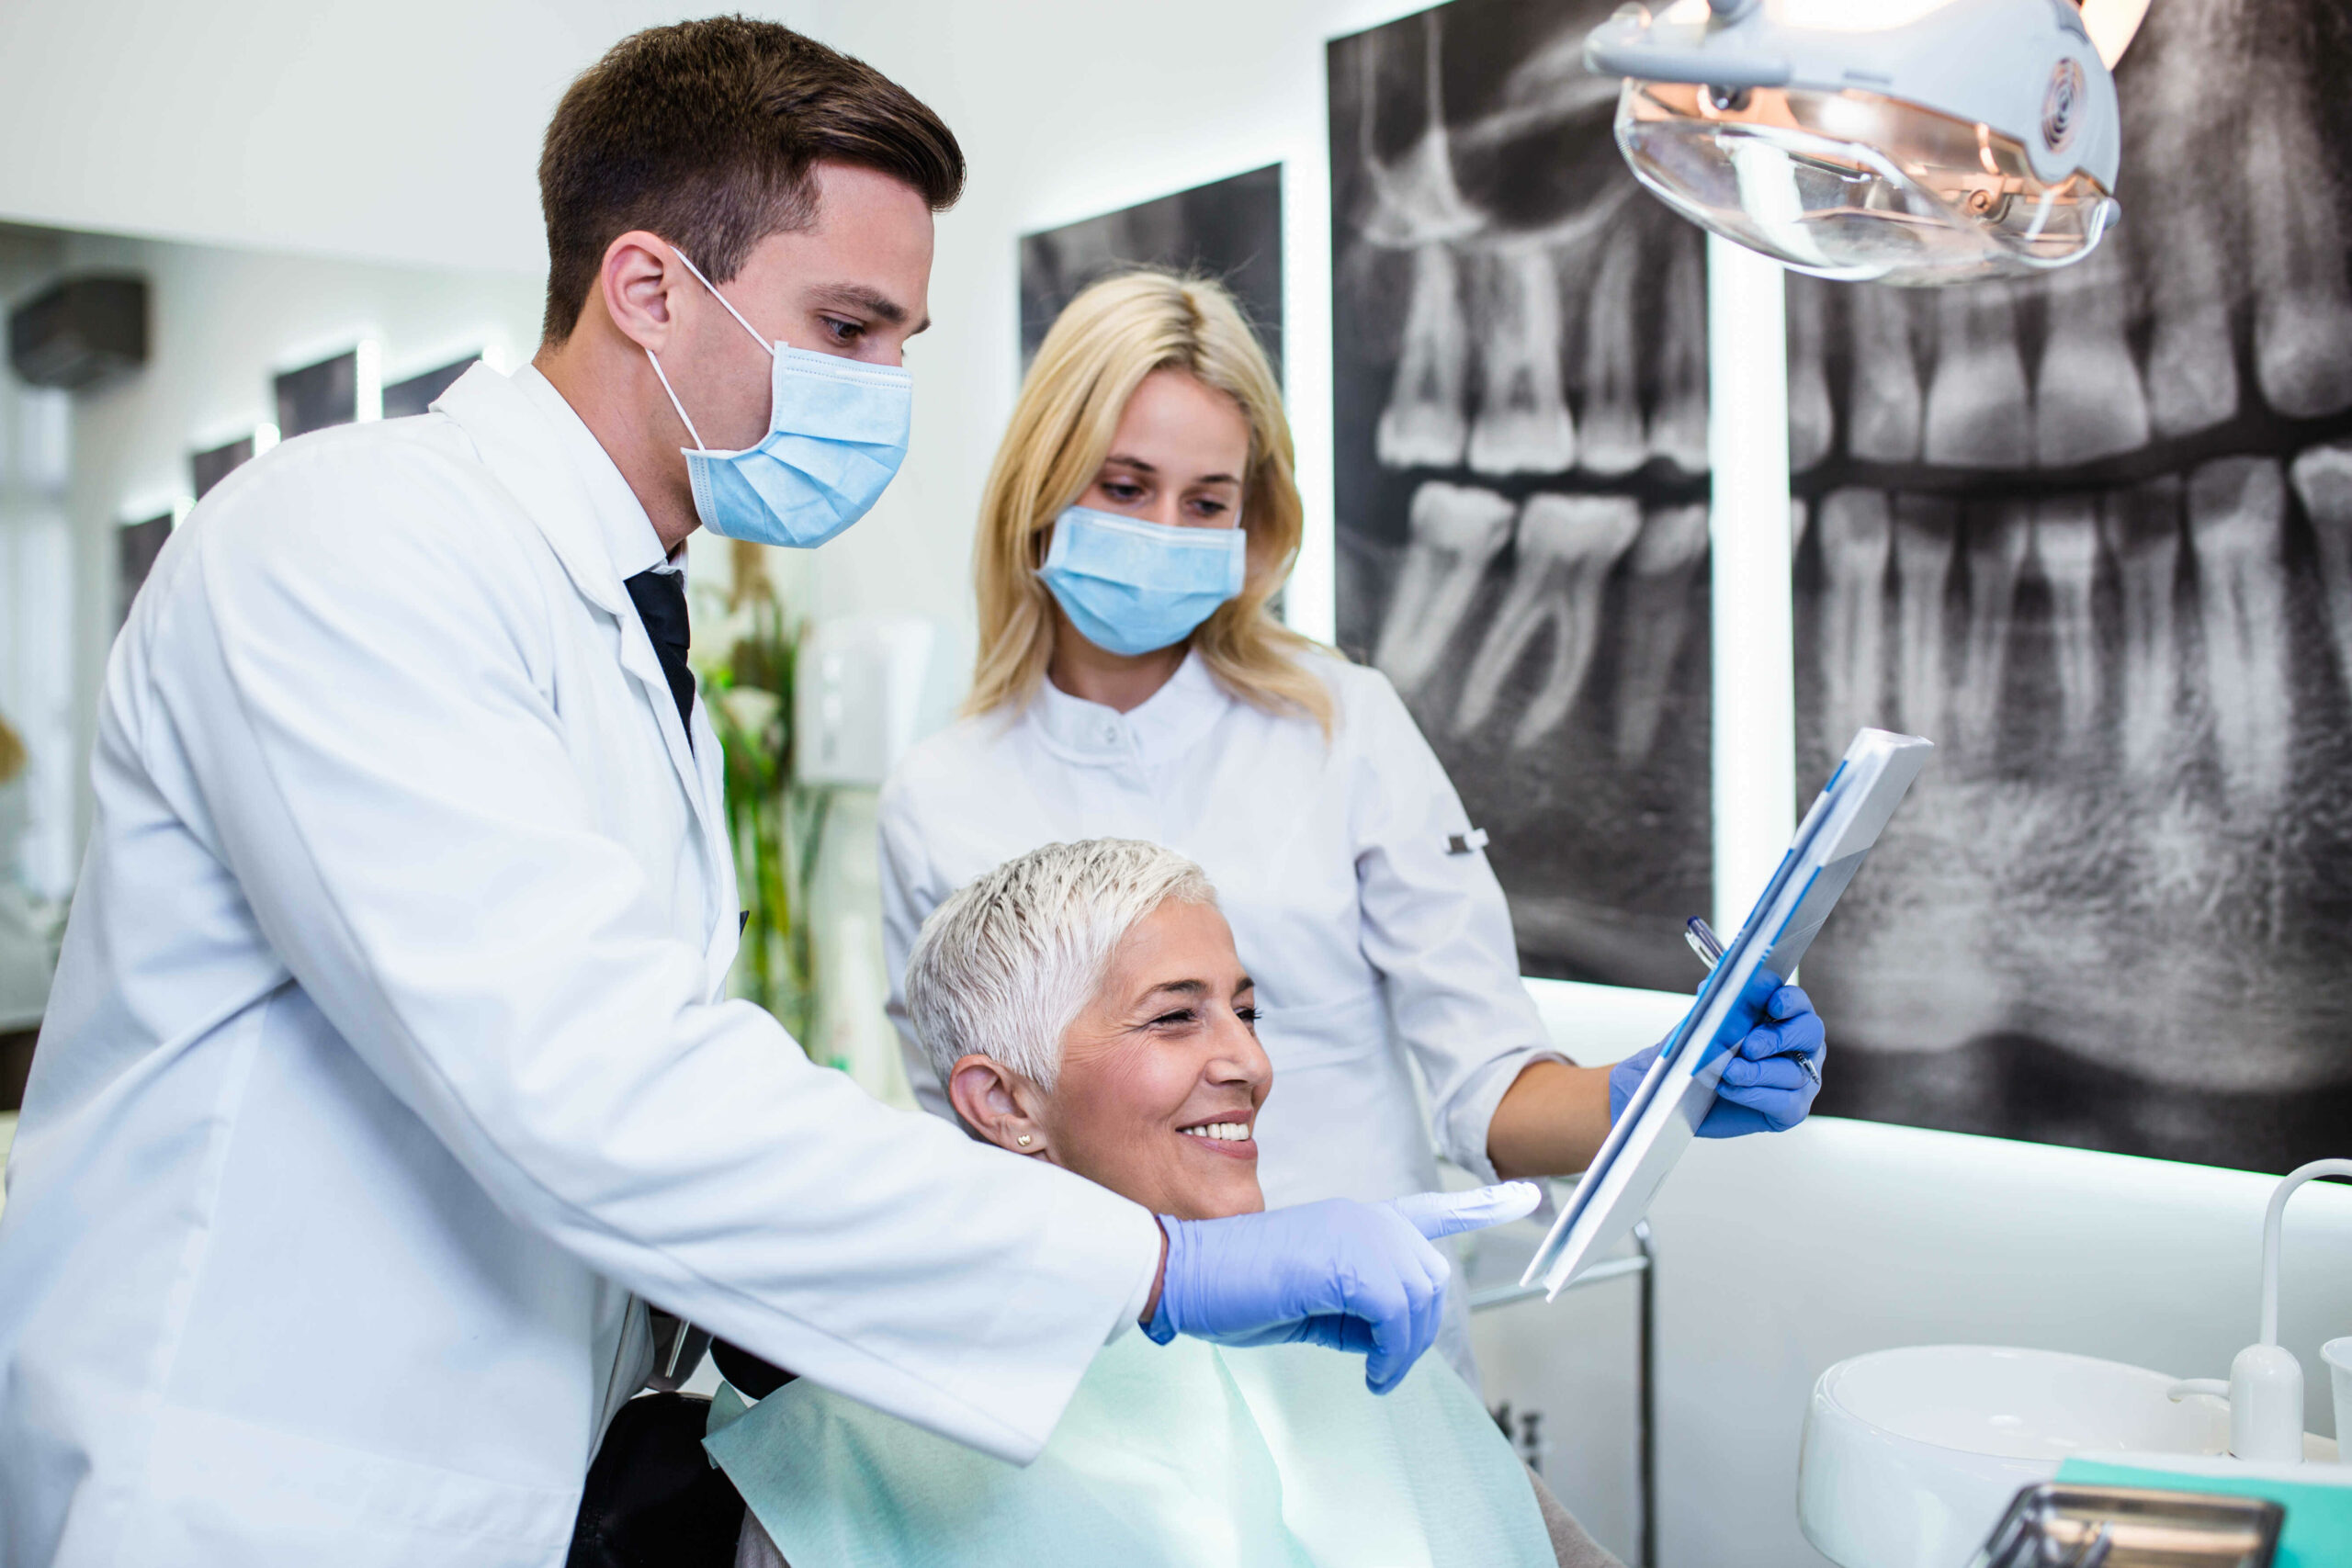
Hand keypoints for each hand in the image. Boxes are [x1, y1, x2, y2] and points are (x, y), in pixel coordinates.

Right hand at [1148, 1182, 1541, 1393]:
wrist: (1187, 1276)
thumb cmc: (1239, 1292)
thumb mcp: (1313, 1304)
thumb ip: (1358, 1309)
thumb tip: (1389, 1338)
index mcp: (1357, 1222)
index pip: (1430, 1210)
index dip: (1481, 1205)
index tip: (1527, 1197)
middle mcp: (1364, 1218)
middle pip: (1432, 1280)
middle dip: (1420, 1332)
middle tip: (1383, 1367)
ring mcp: (1356, 1233)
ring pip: (1419, 1299)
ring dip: (1404, 1348)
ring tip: (1373, 1371)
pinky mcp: (1344, 1260)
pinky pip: (1396, 1314)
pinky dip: (1390, 1353)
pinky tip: (1370, 1371)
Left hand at [1606, 985, 1824, 1137]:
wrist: (1683, 1097)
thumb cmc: (1701, 1056)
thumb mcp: (1701, 1028)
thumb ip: (1711, 1008)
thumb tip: (1710, 986)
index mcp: (1783, 1017)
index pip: (1797, 1001)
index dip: (1789, 1000)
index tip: (1772, 1005)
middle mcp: (1801, 1046)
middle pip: (1809, 1032)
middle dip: (1778, 1037)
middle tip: (1749, 1046)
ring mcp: (1802, 1079)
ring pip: (1793, 1072)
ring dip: (1758, 1071)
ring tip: (1729, 1071)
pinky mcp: (1792, 1110)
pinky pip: (1784, 1102)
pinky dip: (1754, 1095)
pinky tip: (1729, 1089)